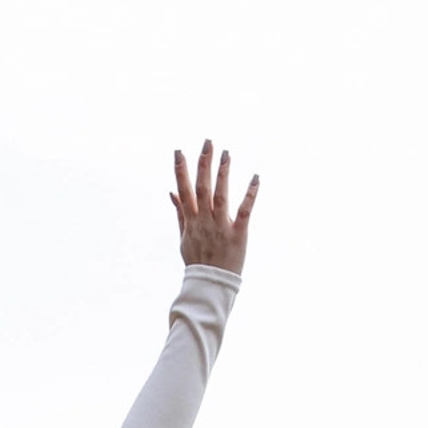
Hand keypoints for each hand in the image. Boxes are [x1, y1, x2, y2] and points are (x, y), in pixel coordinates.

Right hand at [171, 141, 257, 274]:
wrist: (210, 285)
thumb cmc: (198, 260)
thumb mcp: (184, 237)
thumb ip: (180, 213)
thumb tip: (172, 192)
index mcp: (191, 221)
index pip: (184, 191)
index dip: (180, 171)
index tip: (179, 151)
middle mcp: (204, 221)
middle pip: (202, 188)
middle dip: (204, 164)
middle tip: (208, 142)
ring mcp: (220, 227)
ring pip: (221, 196)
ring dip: (223, 174)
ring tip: (226, 153)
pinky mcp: (238, 234)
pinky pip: (245, 212)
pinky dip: (250, 194)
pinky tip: (255, 177)